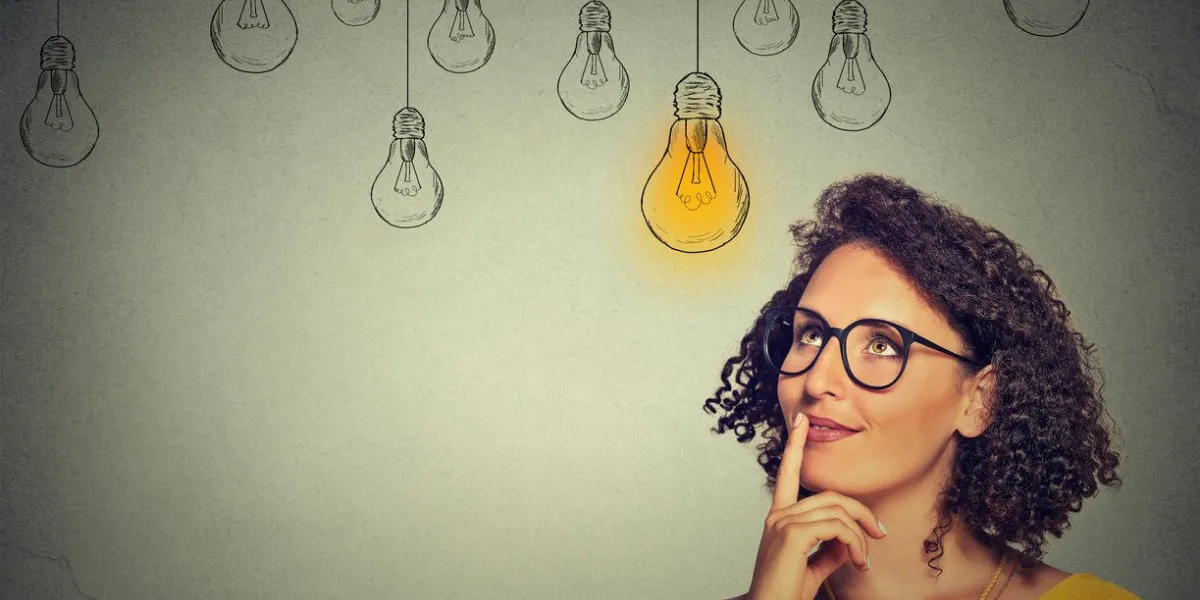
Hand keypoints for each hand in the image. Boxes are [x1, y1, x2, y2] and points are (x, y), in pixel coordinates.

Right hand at [745, 413, 887, 599]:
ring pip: (837, 512)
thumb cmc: (786, 593)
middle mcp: (778, 516)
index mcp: (779, 518)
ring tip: (864, 561)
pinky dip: (855, 543)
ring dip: (860, 537)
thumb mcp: (813, 566)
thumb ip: (830, 548)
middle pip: (831, 496)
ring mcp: (783, 523)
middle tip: (879, 535)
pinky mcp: (792, 535)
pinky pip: (837, 527)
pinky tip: (857, 561)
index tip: (801, 422)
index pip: (787, 474)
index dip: (795, 446)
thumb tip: (850, 542)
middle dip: (861, 512)